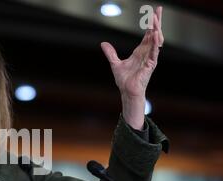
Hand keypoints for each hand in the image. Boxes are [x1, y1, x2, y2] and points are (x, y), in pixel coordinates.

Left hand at [101, 6, 163, 129]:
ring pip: (156, 41)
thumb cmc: (124, 80)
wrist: (127, 91)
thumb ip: (110, 53)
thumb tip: (103, 43)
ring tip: (155, 19)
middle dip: (156, 22)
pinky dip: (155, 43)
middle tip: (158, 9)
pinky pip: (154, 52)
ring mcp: (150, 58)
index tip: (152, 13)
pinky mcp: (151, 65)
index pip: (147, 34)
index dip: (150, 24)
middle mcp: (147, 53)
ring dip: (156, 29)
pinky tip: (155, 34)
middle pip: (154, 34)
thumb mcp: (115, 63)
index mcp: (140, 51)